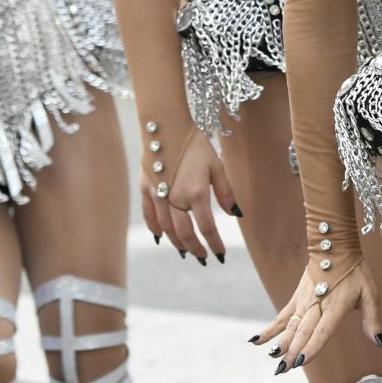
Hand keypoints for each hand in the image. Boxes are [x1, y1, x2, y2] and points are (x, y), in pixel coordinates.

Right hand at [138, 124, 237, 263]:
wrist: (166, 125)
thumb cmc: (194, 143)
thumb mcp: (216, 165)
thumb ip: (225, 192)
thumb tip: (236, 214)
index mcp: (196, 193)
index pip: (207, 228)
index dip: (214, 244)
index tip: (220, 254)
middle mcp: (175, 198)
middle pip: (185, 233)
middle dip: (195, 249)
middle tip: (202, 258)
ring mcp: (158, 194)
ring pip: (166, 229)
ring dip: (177, 243)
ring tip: (185, 251)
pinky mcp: (145, 188)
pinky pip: (149, 215)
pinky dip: (155, 229)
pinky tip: (161, 237)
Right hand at [251, 257, 379, 372]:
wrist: (333, 245)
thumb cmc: (356, 272)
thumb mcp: (371, 292)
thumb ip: (373, 319)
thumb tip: (380, 343)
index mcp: (336, 305)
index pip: (323, 330)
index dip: (312, 346)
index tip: (301, 362)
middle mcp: (317, 304)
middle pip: (302, 331)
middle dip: (292, 351)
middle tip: (283, 369)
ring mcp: (304, 301)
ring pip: (290, 325)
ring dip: (280, 343)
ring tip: (273, 360)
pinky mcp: (296, 298)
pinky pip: (281, 316)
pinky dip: (269, 329)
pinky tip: (256, 341)